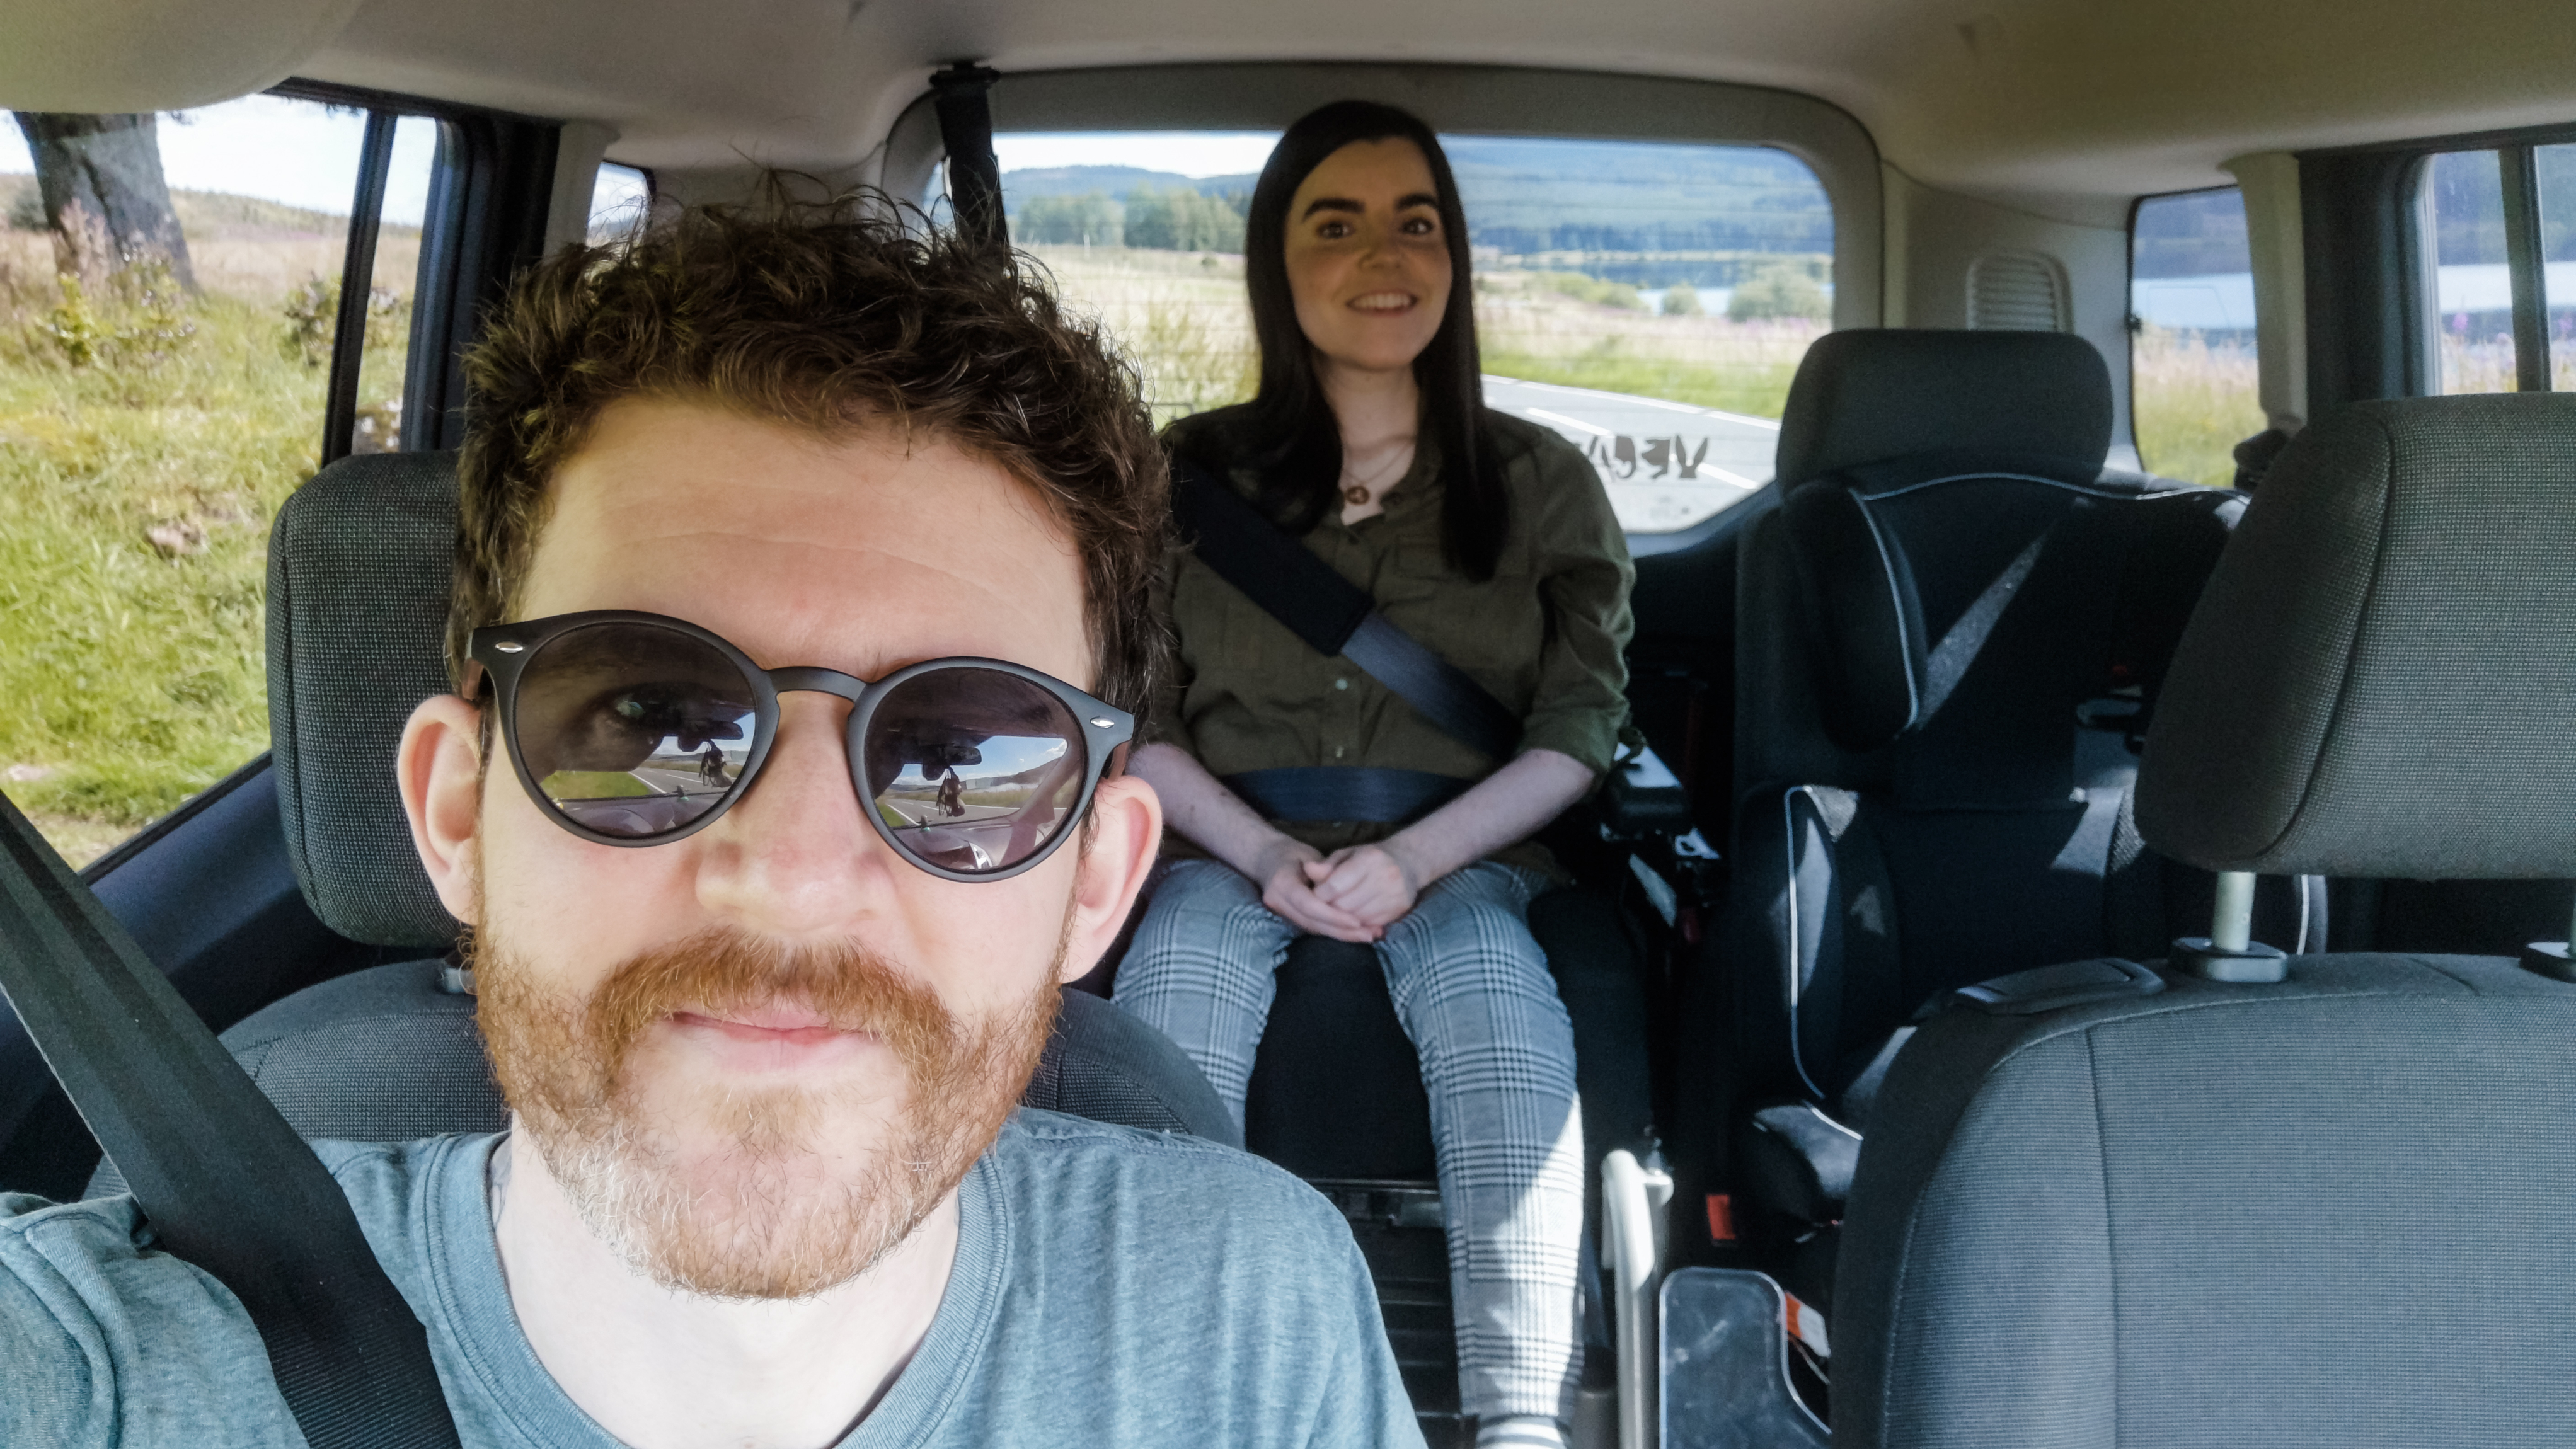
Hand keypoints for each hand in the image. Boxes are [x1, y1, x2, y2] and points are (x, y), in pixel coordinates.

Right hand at [1251, 835, 1379, 943]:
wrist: (1268, 860)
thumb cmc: (1293, 854)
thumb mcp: (1309, 856)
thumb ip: (1324, 871)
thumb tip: (1339, 886)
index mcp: (1281, 883)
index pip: (1309, 905)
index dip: (1333, 915)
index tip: (1357, 922)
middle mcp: (1277, 902)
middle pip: (1312, 923)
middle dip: (1341, 931)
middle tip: (1370, 934)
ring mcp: (1281, 913)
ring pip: (1314, 929)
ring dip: (1342, 935)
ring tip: (1369, 935)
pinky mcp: (1290, 919)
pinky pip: (1314, 928)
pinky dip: (1335, 932)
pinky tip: (1356, 934)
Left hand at [1306, 841, 1422, 931]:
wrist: (1408, 862)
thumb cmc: (1368, 858)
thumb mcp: (1346, 855)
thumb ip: (1327, 866)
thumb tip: (1307, 869)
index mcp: (1369, 858)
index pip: (1335, 886)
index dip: (1320, 894)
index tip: (1316, 894)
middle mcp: (1385, 876)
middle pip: (1344, 906)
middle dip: (1329, 908)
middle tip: (1325, 904)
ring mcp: (1395, 895)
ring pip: (1356, 919)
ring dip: (1343, 919)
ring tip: (1339, 909)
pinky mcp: (1400, 909)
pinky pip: (1370, 926)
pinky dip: (1358, 924)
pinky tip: (1354, 916)